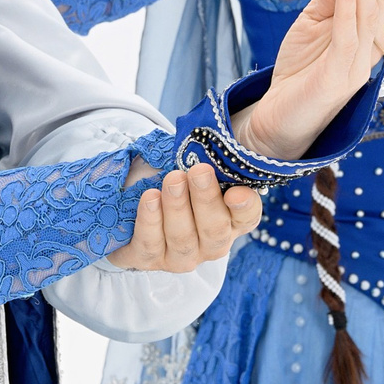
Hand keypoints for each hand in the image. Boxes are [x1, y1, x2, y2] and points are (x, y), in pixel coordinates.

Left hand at [104, 161, 262, 271]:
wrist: (135, 200)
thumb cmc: (180, 178)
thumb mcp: (200, 164)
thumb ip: (222, 152)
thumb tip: (249, 125)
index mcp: (232, 220)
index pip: (248, 216)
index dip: (245, 206)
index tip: (236, 192)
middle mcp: (211, 243)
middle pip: (215, 229)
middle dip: (206, 199)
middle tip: (198, 171)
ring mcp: (182, 255)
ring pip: (183, 238)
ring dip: (178, 207)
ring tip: (173, 179)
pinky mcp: (150, 259)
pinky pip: (150, 244)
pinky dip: (150, 220)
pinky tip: (150, 197)